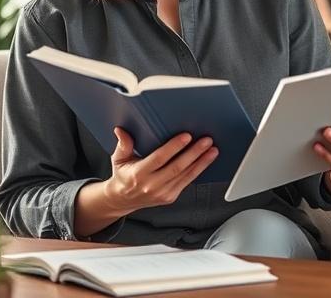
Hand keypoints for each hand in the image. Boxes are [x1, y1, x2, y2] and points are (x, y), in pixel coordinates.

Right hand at [103, 128, 218, 213]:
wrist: (123, 200)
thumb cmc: (124, 175)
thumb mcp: (119, 159)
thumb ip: (123, 144)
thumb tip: (120, 130)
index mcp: (138, 174)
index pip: (159, 158)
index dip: (174, 147)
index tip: (186, 136)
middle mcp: (151, 185)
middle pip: (177, 167)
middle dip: (194, 153)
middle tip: (206, 140)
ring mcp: (162, 193)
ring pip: (186, 175)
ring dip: (202, 162)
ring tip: (212, 149)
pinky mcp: (171, 197)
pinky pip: (187, 181)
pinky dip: (199, 170)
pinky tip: (207, 160)